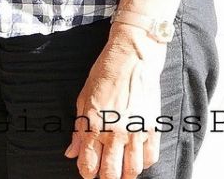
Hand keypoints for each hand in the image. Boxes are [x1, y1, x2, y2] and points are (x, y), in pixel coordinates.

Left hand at [66, 28, 166, 178]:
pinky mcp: (152, 128)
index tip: (87, 173)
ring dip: (125, 175)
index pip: (89, 164)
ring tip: (120, 171)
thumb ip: (78, 130)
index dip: (87, 173)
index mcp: (94, 125)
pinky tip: (136, 160)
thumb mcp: (82, 99)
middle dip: (106, 178)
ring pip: (133, 170)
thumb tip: (71, 153)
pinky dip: (143, 164)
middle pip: (112, 173)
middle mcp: (115, 132)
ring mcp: (136, 131)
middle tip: (104, 174)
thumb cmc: (104, 75)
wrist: (132, 58)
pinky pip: (150, 158)